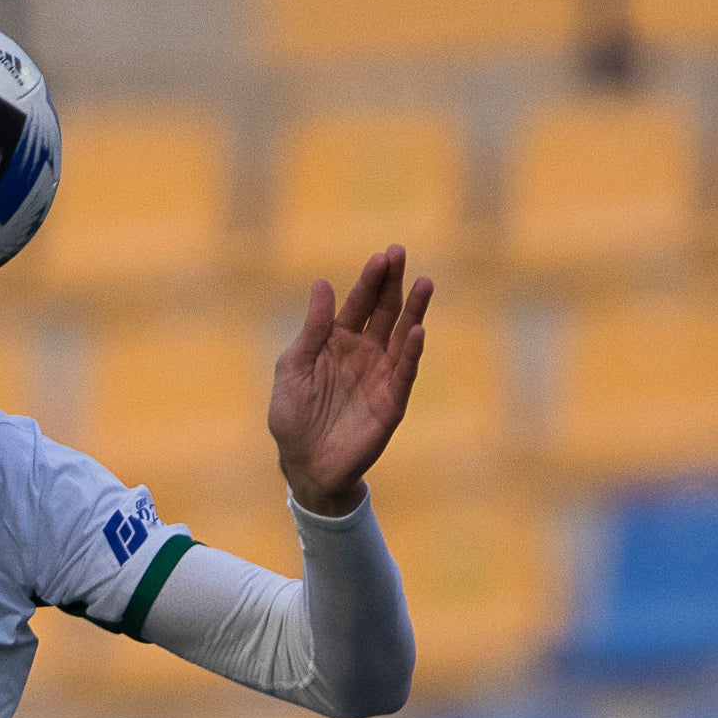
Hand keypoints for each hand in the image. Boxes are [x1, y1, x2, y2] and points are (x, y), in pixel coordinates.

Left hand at [269, 245, 429, 518]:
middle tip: (401, 253)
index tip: (381, 256)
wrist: (304, 464)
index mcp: (337, 341)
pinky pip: (404, 372)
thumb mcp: (293, 367)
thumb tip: (323, 284)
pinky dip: (411, 351)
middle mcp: (364, 352)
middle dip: (393, 283)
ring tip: (424, 282)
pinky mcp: (392, 401)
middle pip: (384, 311)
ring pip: (400, 335)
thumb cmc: (292, 416)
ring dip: (413, 309)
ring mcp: (381, 375)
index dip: (370, 280)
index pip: (358, 304)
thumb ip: (312, 329)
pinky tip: (416, 329)